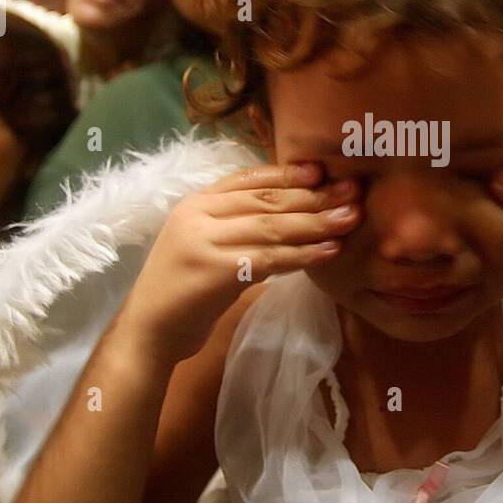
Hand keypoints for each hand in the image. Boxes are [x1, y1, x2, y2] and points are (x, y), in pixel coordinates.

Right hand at [115, 162, 360, 362]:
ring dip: (316, 222)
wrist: (149, 331)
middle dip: (314, 195)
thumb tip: (295, 211)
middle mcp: (198, 214)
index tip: (324, 171)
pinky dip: (303, 255)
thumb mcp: (207, 245)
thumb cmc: (185, 290)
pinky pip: (269, 258)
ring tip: (351, 219)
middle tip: (354, 193)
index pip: (249, 178)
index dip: (289, 173)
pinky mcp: (214, 271)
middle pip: (266, 200)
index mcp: (196, 202)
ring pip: (271, 226)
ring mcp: (203, 240)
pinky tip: (329, 252)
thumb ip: (238, 225)